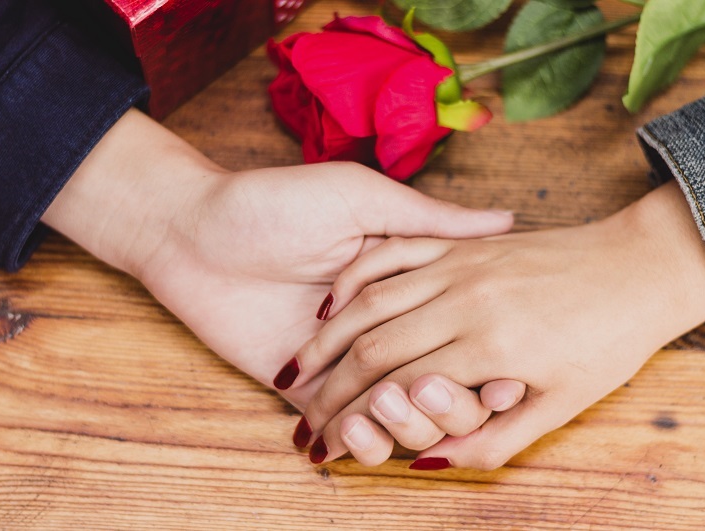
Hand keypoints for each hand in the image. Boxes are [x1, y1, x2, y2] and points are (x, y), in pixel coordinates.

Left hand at [41, 109, 513, 408]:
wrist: (193, 232)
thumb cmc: (276, 203)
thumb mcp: (360, 199)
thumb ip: (429, 221)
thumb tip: (507, 221)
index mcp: (409, 285)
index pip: (469, 335)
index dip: (494, 364)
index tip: (511, 380)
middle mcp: (386, 328)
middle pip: (442, 386)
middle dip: (449, 405)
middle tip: (431, 394)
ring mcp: (347, 362)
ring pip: (399, 417)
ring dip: (404, 428)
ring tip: (384, 408)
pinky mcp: (306, 388)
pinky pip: (345, 427)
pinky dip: (357, 440)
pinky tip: (347, 428)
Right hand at [288, 180, 704, 467]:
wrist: (640, 266)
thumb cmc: (608, 341)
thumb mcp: (562, 406)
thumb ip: (492, 439)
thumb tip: (430, 462)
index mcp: (490, 348)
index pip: (398, 390)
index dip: (353, 423)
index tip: (325, 444)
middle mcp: (465, 301)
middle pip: (372, 348)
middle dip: (328, 389)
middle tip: (302, 417)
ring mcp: (460, 264)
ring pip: (371, 300)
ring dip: (327, 337)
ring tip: (297, 366)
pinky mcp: (461, 243)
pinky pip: (393, 253)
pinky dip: (356, 278)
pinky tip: (333, 302)